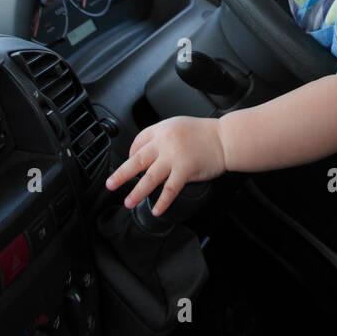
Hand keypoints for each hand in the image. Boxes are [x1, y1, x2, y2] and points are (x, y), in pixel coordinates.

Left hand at [105, 116, 225, 215]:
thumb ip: (163, 137)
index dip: (130, 154)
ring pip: (149, 177)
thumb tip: (149, 152)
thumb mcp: (179, 126)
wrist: (225, 138)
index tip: (128, 163)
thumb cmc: (206, 133)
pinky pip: (169, 189)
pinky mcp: (185, 169)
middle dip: (121, 174)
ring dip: (137, 192)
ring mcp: (174, 157)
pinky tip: (157, 209)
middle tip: (111, 184)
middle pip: (136, 160)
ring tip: (129, 202)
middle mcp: (165, 142)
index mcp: (162, 129)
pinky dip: (162, 201)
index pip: (138, 141)